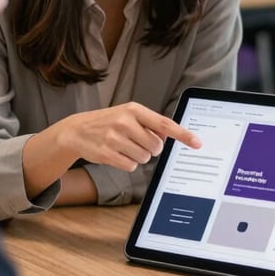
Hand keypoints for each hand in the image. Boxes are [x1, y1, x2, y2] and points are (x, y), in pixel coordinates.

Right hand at [56, 102, 201, 171]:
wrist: (77, 130)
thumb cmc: (109, 122)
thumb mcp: (128, 115)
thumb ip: (149, 123)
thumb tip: (169, 135)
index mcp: (134, 110)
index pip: (164, 124)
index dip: (183, 134)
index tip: (197, 143)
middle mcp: (124, 122)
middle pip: (156, 146)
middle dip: (150, 148)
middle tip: (136, 141)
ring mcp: (114, 138)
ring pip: (144, 158)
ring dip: (138, 156)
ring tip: (123, 146)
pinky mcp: (106, 153)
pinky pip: (131, 166)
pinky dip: (127, 163)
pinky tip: (116, 154)